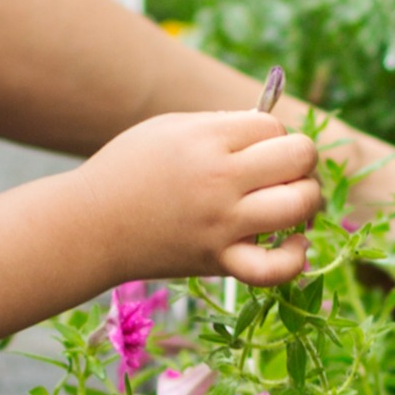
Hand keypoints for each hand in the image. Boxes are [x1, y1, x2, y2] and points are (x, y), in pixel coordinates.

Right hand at [84, 110, 327, 286]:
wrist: (87, 227)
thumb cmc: (127, 170)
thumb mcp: (168, 128)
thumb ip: (220, 125)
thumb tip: (269, 130)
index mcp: (206, 140)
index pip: (273, 125)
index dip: (271, 133)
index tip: (253, 147)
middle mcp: (219, 180)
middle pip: (298, 157)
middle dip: (300, 159)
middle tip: (282, 170)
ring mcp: (222, 224)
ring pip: (299, 205)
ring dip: (307, 199)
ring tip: (292, 201)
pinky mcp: (218, 261)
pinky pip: (275, 268)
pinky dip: (295, 257)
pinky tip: (294, 244)